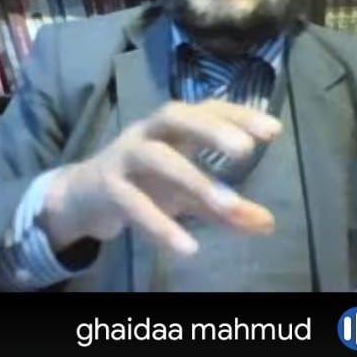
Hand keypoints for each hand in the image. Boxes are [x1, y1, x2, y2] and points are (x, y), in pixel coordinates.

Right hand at [40, 99, 281, 257]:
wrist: (83, 198)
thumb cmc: (144, 185)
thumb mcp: (188, 195)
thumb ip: (226, 209)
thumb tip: (268, 224)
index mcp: (170, 127)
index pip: (205, 108)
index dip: (238, 114)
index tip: (274, 130)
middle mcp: (146, 133)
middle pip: (174, 116)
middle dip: (210, 129)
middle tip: (245, 151)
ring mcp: (123, 157)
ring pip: (155, 158)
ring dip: (193, 178)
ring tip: (228, 205)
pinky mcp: (106, 189)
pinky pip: (133, 204)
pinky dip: (160, 225)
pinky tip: (188, 247)